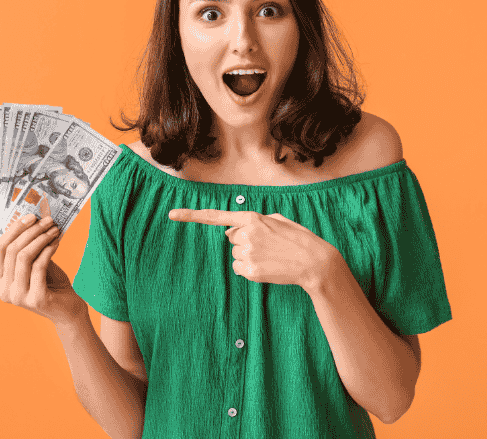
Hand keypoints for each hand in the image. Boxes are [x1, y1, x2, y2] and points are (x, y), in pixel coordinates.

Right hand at [0, 214, 86, 326]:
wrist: (67, 310)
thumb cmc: (51, 283)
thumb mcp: (34, 264)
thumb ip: (28, 248)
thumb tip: (31, 219)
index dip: (14, 229)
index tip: (30, 216)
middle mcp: (4, 291)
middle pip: (12, 250)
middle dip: (31, 231)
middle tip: (47, 220)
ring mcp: (17, 296)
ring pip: (24, 256)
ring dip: (41, 238)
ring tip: (54, 229)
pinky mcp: (35, 299)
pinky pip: (39, 266)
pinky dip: (48, 250)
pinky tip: (56, 242)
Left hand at [168, 208, 336, 289]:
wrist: (314, 262)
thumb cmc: (297, 238)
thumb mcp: (276, 220)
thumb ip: (251, 222)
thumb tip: (229, 234)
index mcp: (252, 218)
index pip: (216, 216)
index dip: (191, 216)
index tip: (172, 215)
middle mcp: (246, 234)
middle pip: (232, 239)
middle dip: (245, 241)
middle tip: (268, 245)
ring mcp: (247, 254)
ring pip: (235, 255)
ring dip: (248, 256)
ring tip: (270, 256)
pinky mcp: (250, 271)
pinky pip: (240, 269)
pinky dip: (249, 269)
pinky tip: (267, 266)